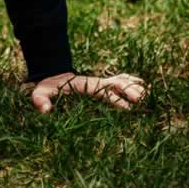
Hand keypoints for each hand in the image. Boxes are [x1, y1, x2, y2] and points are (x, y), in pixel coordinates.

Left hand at [26, 72, 146, 112]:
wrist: (51, 76)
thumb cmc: (47, 87)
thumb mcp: (40, 92)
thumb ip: (40, 100)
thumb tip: (45, 111)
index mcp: (85, 85)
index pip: (104, 91)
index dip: (116, 99)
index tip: (128, 109)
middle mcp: (96, 81)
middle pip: (117, 83)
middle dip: (130, 91)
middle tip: (142, 101)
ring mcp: (100, 82)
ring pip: (121, 81)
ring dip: (134, 87)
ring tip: (149, 97)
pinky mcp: (103, 84)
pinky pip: (120, 80)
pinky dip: (132, 82)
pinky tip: (145, 87)